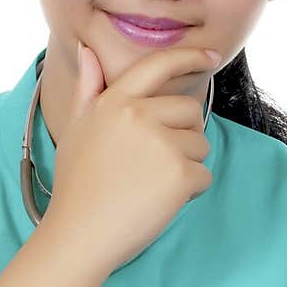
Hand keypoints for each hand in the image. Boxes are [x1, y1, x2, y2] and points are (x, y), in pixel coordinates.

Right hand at [45, 41, 221, 273]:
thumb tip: (88, 52)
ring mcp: (162, 144)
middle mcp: (139, 116)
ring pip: (200, 145)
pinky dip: (189, 193)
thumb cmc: (76, 186)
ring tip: (150, 186)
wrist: (78, 234)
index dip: (190, 56)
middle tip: (151, 166)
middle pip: (190, 111)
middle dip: (182, 136)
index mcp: (115, 102)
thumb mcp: (76, 130)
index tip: (210, 56)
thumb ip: (88, 89)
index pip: (158, 64)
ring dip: (185, 166)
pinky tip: (159, 202)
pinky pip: (203, 176)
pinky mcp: (179, 175)